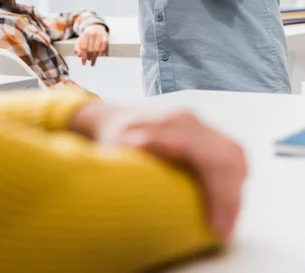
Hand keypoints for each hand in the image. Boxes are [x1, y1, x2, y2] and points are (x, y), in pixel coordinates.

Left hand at [70, 102, 246, 238]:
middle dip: (231, 198)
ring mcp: (201, 124)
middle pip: (229, 157)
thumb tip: (168, 147)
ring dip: (235, 190)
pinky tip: (227, 199)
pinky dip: (233, 180)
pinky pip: (231, 154)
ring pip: (236, 155)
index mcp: (173, 123)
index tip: (216, 226)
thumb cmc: (114, 139)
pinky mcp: (207, 132)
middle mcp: (192, 120)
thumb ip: (141, 144)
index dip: (219, 194)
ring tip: (226, 218)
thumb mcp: (119, 143)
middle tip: (223, 230)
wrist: (115, 120)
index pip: (210, 158)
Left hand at [74, 24, 108, 65]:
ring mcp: (99, 35)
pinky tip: (100, 56)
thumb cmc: (86, 37)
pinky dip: (102, 53)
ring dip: (95, 58)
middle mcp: (92, 34)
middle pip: (90, 50)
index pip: (84, 48)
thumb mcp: (80, 41)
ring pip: (97, 49)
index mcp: (85, 34)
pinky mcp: (105, 37)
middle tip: (89, 62)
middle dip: (89, 58)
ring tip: (93, 62)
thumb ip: (77, 48)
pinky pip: (104, 47)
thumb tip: (79, 55)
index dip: (83, 56)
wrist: (96, 27)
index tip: (83, 63)